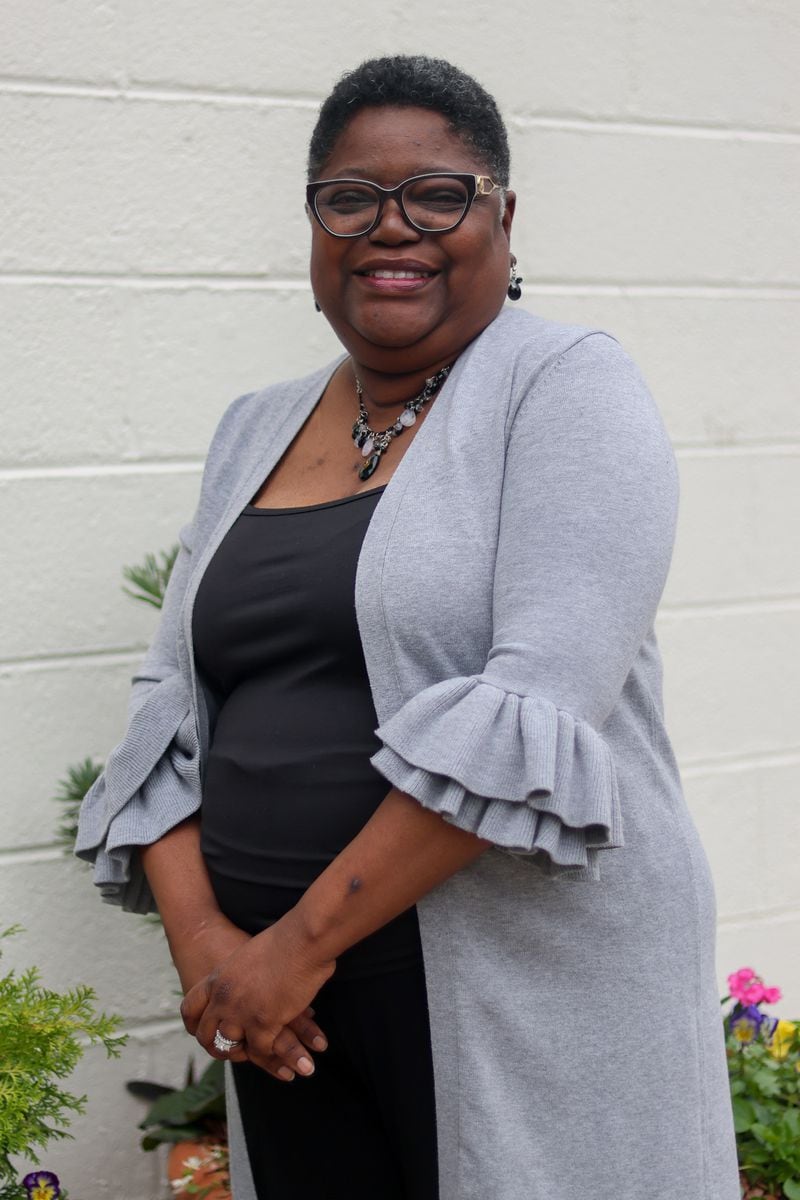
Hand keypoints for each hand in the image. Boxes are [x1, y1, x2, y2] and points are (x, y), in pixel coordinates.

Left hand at [180, 916, 335, 1082]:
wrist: (302, 939)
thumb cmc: (284, 940)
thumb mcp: (247, 956)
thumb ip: (239, 975)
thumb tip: (244, 982)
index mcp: (217, 978)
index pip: (190, 1008)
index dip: (195, 1024)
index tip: (204, 1032)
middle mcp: (223, 998)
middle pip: (206, 1034)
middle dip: (217, 1046)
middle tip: (233, 1051)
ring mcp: (241, 1013)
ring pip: (229, 1047)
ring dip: (243, 1053)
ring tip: (256, 1054)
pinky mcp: (264, 1023)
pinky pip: (258, 1050)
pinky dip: (268, 1054)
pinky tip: (277, 1051)